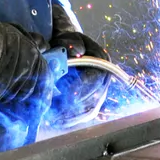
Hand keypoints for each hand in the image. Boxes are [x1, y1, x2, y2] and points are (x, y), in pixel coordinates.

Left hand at [47, 4, 109, 126]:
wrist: (69, 49)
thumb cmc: (68, 44)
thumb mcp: (69, 38)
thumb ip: (72, 43)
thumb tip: (76, 52)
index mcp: (102, 62)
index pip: (96, 78)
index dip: (82, 87)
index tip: (65, 93)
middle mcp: (104, 80)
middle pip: (94, 99)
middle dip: (74, 107)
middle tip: (56, 112)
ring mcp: (99, 93)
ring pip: (89, 110)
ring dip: (72, 117)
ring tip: (54, 119)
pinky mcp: (91, 103)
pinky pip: (83, 115)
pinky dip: (70, 120)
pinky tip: (57, 121)